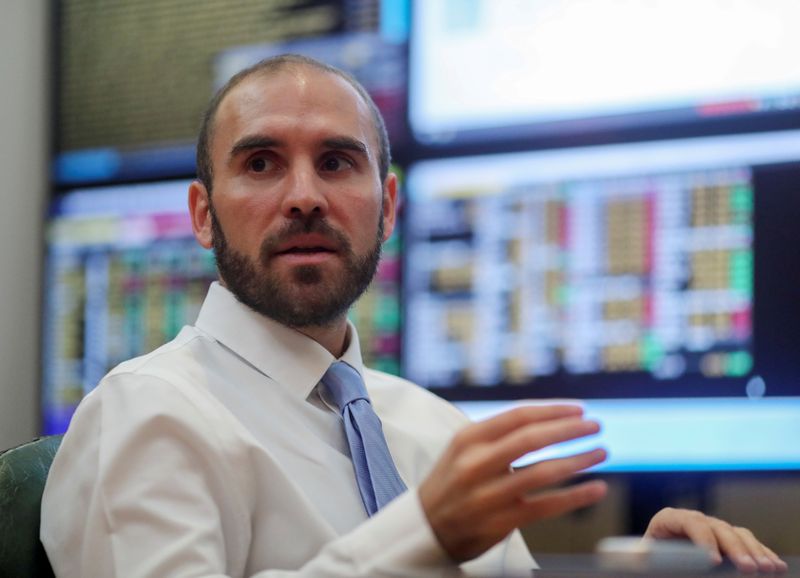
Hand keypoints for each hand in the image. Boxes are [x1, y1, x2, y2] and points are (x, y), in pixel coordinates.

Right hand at [419, 404, 607, 561]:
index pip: (518, 416)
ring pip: (543, 472)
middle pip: (532, 439)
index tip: (578, 410)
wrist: (424, 527)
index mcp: (468, 439)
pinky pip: (546, 506)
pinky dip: (576, 496)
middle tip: (595, 426)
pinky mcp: (501, 522)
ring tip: (600, 452)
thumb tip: (548, 420)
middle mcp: (477, 464)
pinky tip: (596, 488)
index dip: (553, 411)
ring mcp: (489, 494)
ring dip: (579, 460)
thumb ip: (497, 435)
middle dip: (569, 430)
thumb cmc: (451, 483)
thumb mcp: (462, 449)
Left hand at [645, 507, 787, 572]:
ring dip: (754, 551)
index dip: (703, 539)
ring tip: (767, 569)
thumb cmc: (649, 559)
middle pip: (717, 527)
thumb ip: (655, 558)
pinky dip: (761, 553)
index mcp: (668, 519)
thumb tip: (654, 560)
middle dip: (735, 548)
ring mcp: (710, 529)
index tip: (713, 561)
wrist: (653, 559)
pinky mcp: (724, 541)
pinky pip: (746, 543)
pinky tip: (775, 565)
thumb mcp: (648, 556)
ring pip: (735, 533)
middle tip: (748, 568)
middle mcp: (692, 520)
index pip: (689, 522)